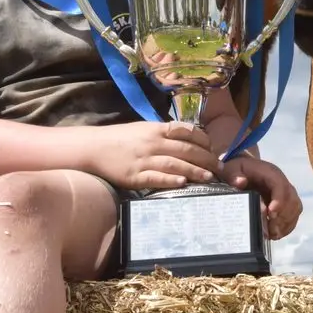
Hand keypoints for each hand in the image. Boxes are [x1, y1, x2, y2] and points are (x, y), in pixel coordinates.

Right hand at [91, 121, 219, 189]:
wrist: (93, 148)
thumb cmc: (120, 138)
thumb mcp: (143, 129)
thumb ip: (164, 133)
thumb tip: (187, 137)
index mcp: (156, 129)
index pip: (187, 131)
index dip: (204, 140)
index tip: (214, 149)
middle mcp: (153, 143)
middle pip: (186, 149)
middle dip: (206, 158)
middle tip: (219, 167)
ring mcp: (144, 160)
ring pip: (175, 164)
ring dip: (195, 171)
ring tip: (209, 177)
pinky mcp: (134, 176)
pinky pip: (156, 178)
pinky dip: (171, 180)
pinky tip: (183, 183)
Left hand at [220, 155, 302, 238]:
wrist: (242, 169)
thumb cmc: (237, 170)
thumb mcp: (231, 169)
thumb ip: (233, 175)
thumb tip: (241, 182)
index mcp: (270, 173)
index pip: (280, 185)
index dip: (279, 199)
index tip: (271, 214)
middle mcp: (281, 182)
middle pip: (291, 198)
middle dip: (283, 216)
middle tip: (270, 229)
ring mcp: (285, 192)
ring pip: (295, 207)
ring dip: (286, 223)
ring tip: (273, 234)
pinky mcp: (285, 202)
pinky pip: (293, 214)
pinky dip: (287, 226)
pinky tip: (275, 234)